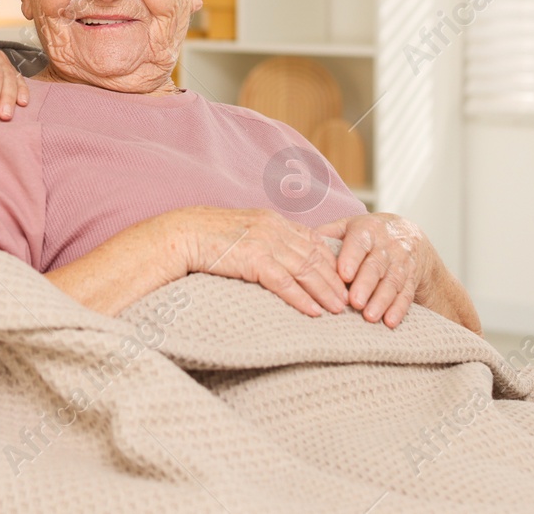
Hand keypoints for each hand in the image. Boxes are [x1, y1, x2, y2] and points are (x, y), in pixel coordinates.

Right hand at [177, 206, 350, 317]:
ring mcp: (265, 242)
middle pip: (315, 256)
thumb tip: (278, 261)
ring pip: (305, 269)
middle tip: (350, 299)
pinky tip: (314, 312)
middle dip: (336, 279)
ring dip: (325, 292)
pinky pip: (284, 282)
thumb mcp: (243, 232)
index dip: (332, 262)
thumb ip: (264, 241)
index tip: (345, 279)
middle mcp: (274, 228)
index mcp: (273, 221)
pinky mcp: (253, 259)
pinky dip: (302, 298)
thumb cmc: (208, 237)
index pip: (313, 241)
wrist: (182, 234)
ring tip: (340, 309)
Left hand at [315, 212, 480, 333]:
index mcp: (367, 230)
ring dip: (381, 300)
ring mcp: (401, 262)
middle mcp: (387, 245)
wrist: (408, 234)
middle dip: (366, 285)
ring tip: (369, 316)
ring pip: (392, 282)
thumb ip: (328, 234)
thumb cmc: (368, 234)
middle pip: (376, 266)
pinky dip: (399, 309)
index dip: (351, 259)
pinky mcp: (411, 279)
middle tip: (355, 302)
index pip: (359, 243)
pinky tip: (390, 322)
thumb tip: (302, 244)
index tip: (343, 275)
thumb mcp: (349, 226)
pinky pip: (406, 294)